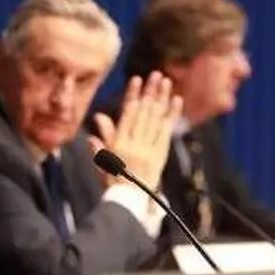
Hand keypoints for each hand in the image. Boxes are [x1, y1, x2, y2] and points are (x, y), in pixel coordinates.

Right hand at [90, 71, 181, 188]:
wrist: (130, 200)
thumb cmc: (113, 180)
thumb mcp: (103, 159)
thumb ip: (102, 138)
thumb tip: (99, 117)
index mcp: (120, 142)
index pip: (127, 113)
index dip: (132, 95)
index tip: (136, 79)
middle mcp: (135, 143)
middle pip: (144, 112)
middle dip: (150, 92)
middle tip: (156, 74)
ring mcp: (149, 148)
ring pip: (157, 118)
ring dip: (162, 98)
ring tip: (166, 82)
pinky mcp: (161, 153)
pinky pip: (167, 131)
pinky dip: (172, 115)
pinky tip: (176, 101)